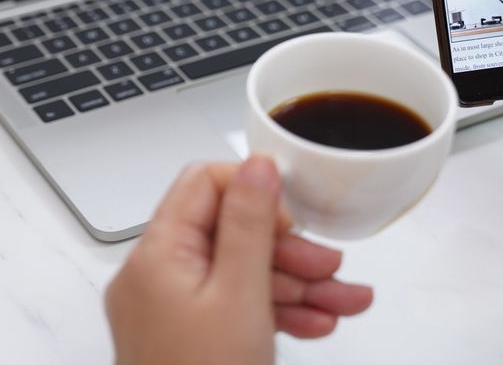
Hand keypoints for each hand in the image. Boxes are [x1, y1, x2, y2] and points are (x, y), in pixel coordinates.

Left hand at [105, 157, 372, 364]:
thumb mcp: (241, 295)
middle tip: (332, 267)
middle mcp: (155, 277)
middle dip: (289, 249)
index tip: (294, 214)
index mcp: (156, 254)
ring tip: (347, 302)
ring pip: (241, 275)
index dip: (253, 191)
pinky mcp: (187, 338)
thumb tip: (256, 164)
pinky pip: (235, 308)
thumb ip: (250, 223)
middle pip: (229, 232)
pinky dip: (277, 313)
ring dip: (297, 285)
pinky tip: (319, 324)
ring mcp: (170, 311)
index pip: (203, 184)